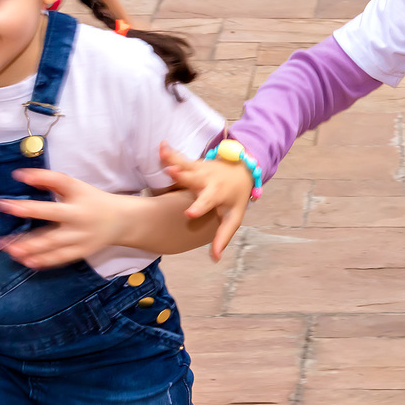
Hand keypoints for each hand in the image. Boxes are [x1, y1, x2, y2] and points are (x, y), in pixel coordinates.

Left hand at [0, 169, 127, 269]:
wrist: (122, 221)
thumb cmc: (93, 201)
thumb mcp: (77, 188)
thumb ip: (52, 182)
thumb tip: (22, 176)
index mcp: (80, 194)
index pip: (60, 181)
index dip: (40, 177)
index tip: (17, 175)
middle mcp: (80, 214)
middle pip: (52, 212)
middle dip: (27, 210)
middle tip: (3, 207)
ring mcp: (81, 235)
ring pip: (52, 241)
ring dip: (28, 244)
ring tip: (7, 247)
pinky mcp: (82, 250)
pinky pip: (60, 257)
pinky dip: (43, 260)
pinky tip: (26, 261)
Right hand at [161, 141, 253, 260]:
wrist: (243, 171)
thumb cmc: (235, 198)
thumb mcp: (233, 217)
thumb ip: (223, 236)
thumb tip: (215, 258)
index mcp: (216, 194)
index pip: (207, 202)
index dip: (199, 207)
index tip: (189, 213)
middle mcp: (208, 180)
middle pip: (193, 178)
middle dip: (183, 176)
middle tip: (171, 172)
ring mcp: (200, 169)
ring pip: (186, 164)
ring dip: (174, 160)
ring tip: (162, 153)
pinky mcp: (194, 163)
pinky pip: (181, 158)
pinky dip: (171, 152)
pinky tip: (161, 145)